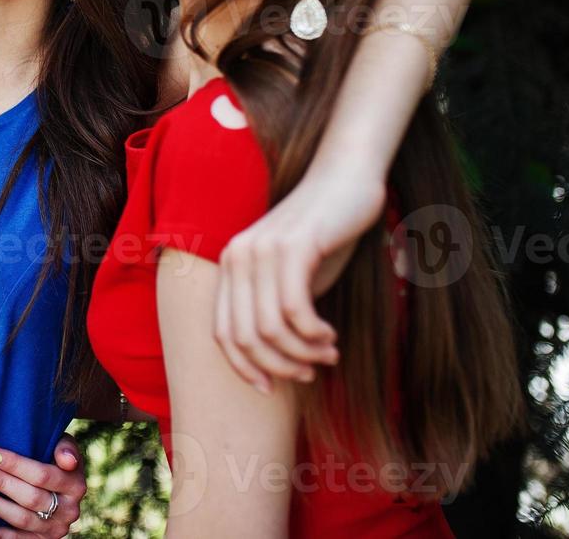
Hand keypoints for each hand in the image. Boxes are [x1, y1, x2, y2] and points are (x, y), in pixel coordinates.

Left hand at [0, 434, 84, 536]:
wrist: (58, 488)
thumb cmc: (53, 458)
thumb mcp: (64, 445)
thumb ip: (66, 447)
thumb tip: (68, 461)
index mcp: (75, 485)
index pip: (42, 475)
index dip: (16, 465)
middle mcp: (69, 511)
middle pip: (31, 498)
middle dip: (2, 483)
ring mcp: (55, 529)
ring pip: (22, 519)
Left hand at [213, 168, 384, 392]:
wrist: (346, 180)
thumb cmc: (323, 234)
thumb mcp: (292, 279)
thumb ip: (277, 312)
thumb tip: (278, 362)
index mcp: (230, 266)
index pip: (223, 334)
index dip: (245, 368)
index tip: (272, 389)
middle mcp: (237, 258)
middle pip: (246, 338)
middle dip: (280, 366)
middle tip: (312, 372)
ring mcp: (261, 251)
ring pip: (271, 329)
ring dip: (302, 354)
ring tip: (328, 354)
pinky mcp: (292, 247)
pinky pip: (295, 310)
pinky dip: (314, 334)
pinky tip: (330, 335)